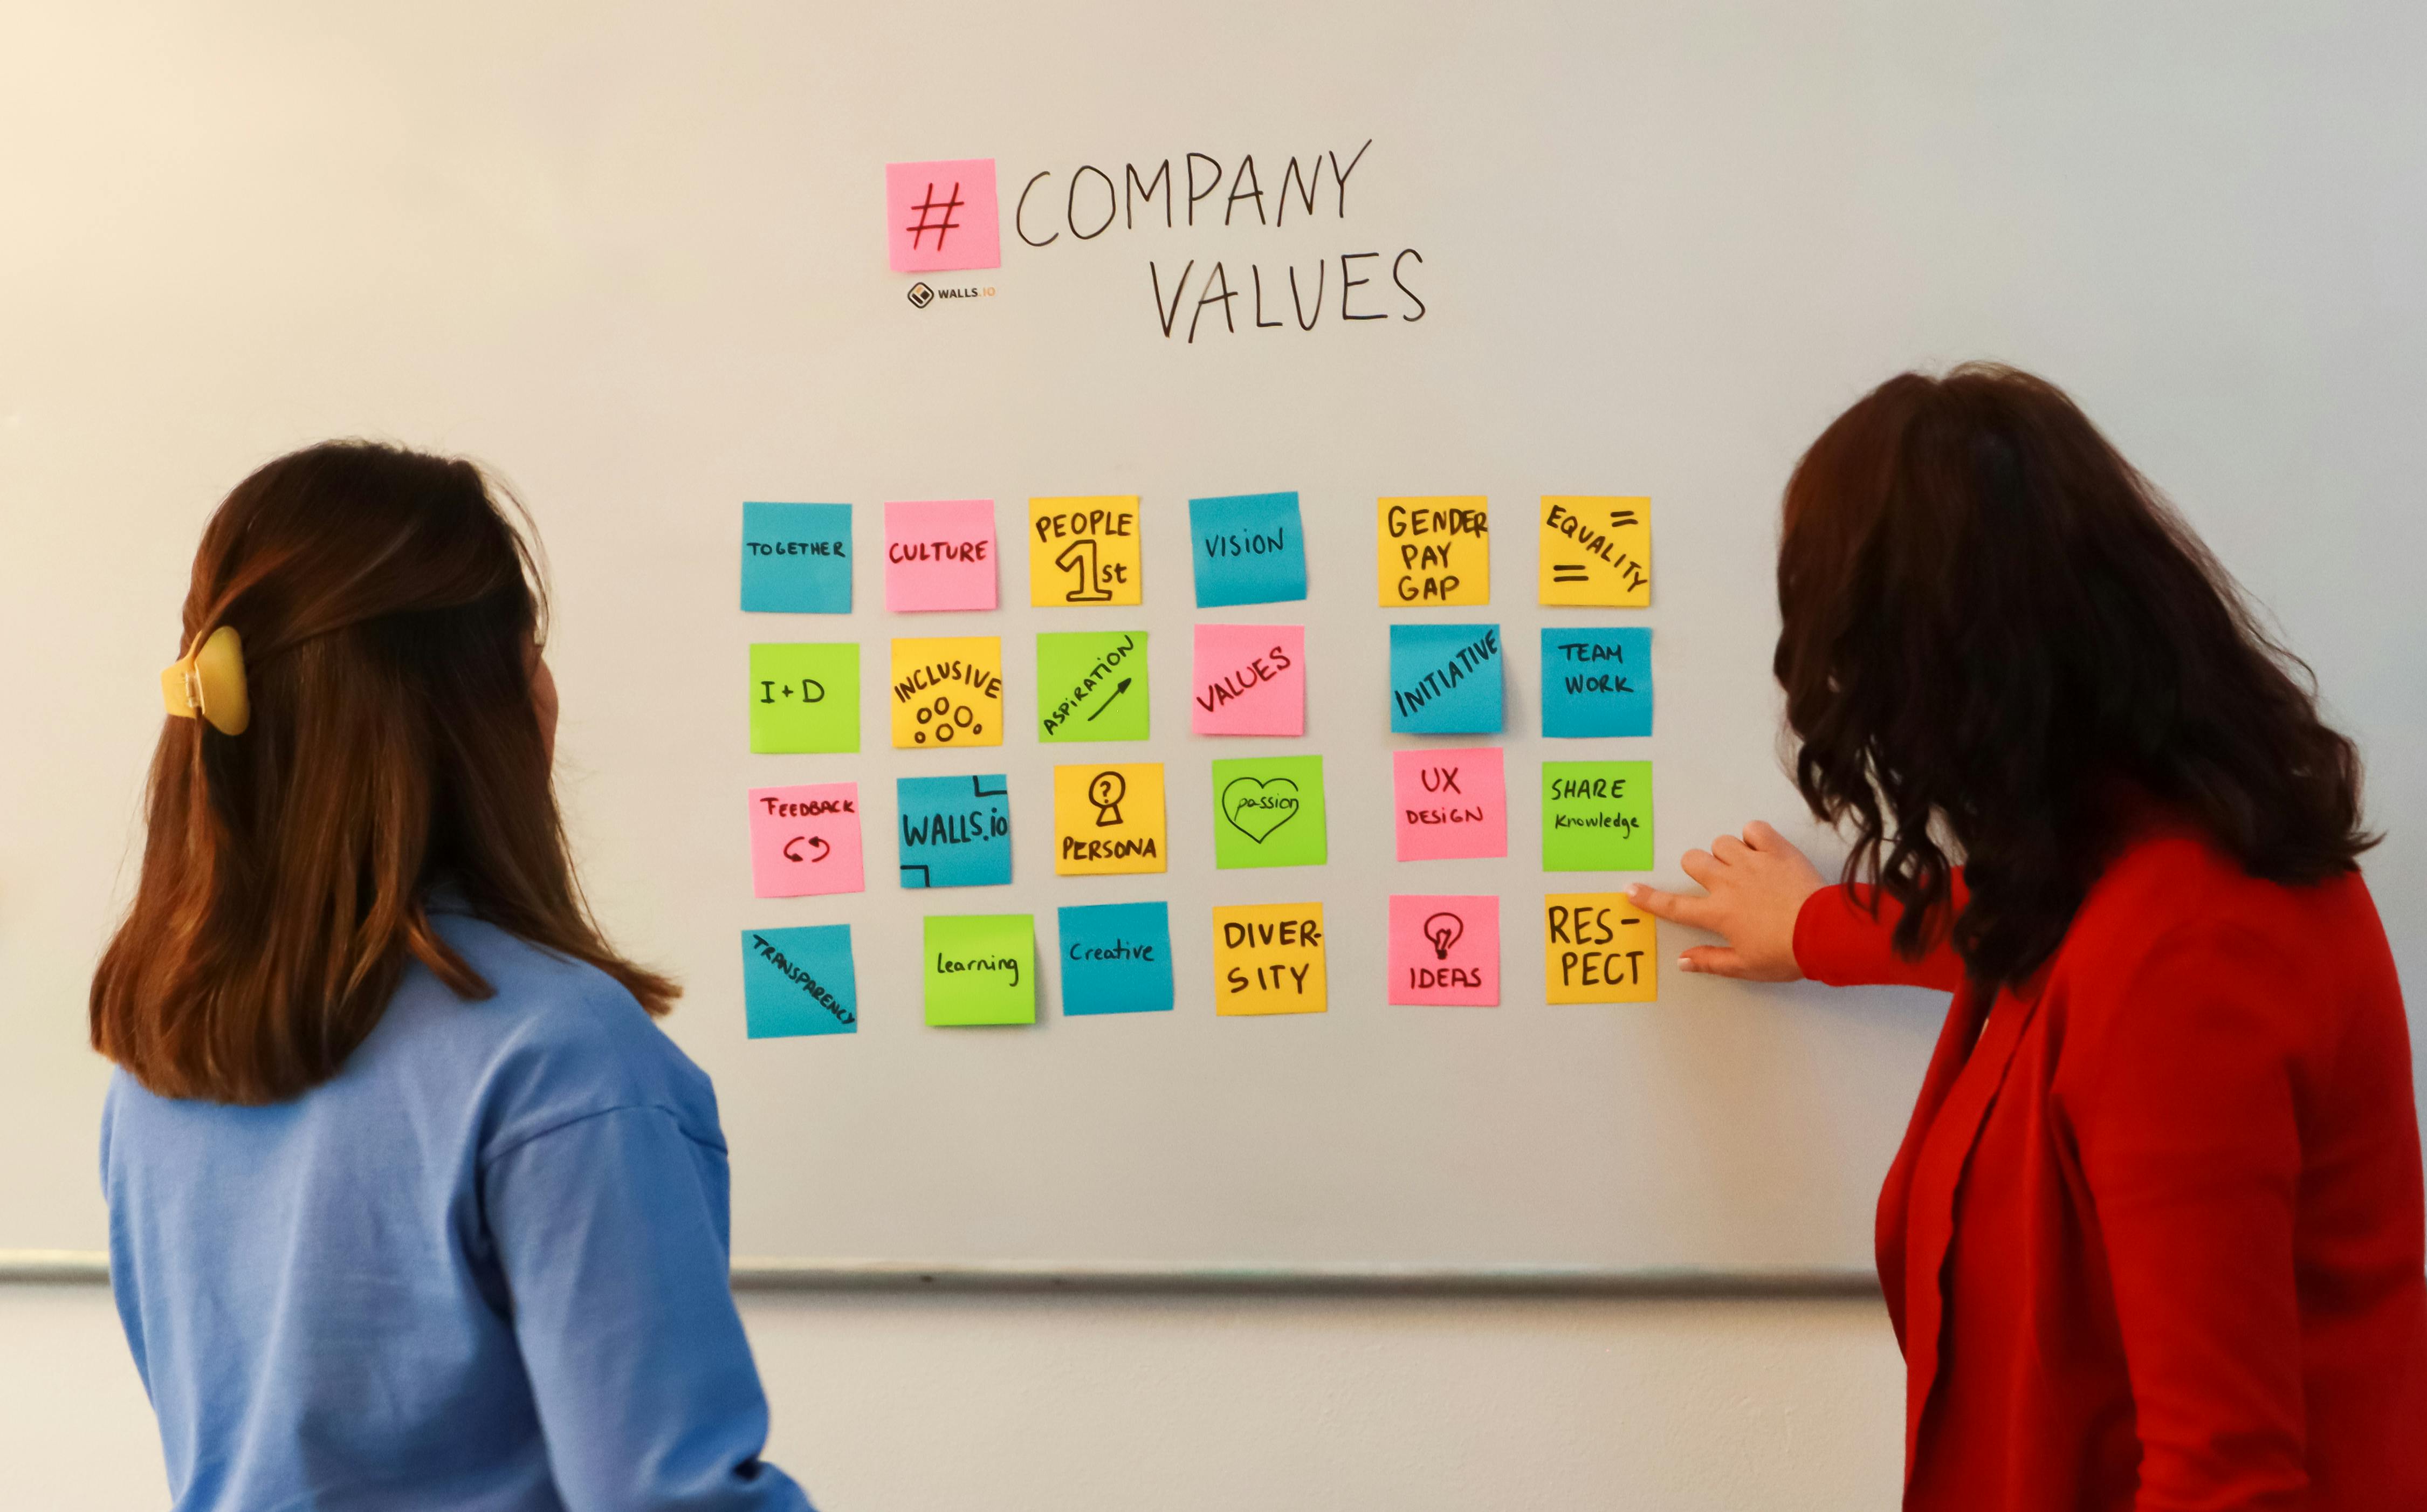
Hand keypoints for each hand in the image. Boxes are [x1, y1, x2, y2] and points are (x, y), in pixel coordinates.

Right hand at [1629, 821, 1826, 980]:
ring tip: (1745, 868)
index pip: (1673, 906)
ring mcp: (1751, 862)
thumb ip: (1711, 962)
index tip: (1631, 890)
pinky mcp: (1775, 849)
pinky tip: (1762, 850)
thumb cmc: (1785, 954)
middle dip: (1699, 869)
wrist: (1824, 933)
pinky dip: (1755, 837)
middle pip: (1693, 860)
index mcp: (1718, 913)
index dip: (1649, 898)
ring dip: (1727, 854)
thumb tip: (1682, 962)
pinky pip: (1753, 829)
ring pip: (1721, 843)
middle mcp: (1727, 883)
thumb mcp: (1746, 967)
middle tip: (1718, 883)